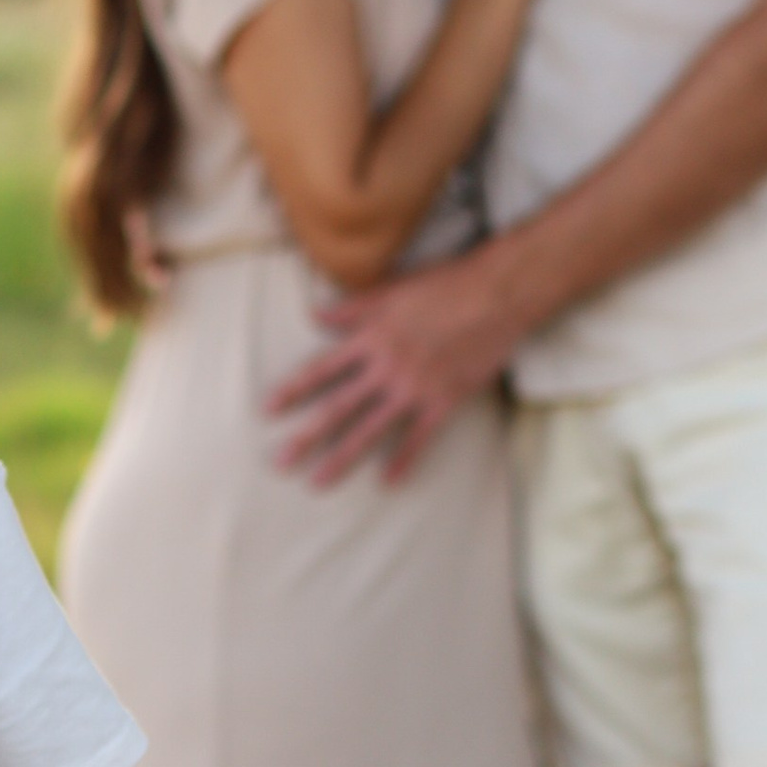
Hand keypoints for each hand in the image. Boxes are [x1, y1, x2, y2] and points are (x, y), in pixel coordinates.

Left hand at [267, 241, 524, 484]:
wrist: (497, 294)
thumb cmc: (446, 284)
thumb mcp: (392, 289)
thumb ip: (352, 308)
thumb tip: (314, 314)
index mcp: (371, 338)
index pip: (321, 369)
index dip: (293, 390)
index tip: (268, 410)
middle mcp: (386, 366)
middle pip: (337, 407)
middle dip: (306, 436)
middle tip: (280, 463)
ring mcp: (415, 386)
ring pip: (370, 429)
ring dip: (342, 458)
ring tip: (318, 482)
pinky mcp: (444, 400)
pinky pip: (419, 437)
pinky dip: (404, 460)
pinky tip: (387, 482)